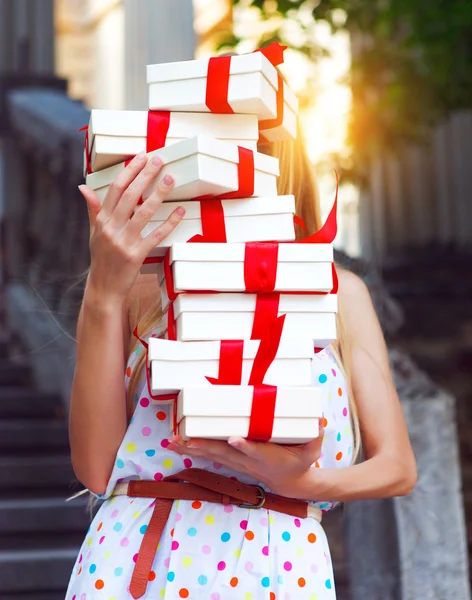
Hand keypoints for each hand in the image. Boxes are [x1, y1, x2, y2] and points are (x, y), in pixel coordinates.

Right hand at [79, 152, 184, 303]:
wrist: (104, 289)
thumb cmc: (102, 259)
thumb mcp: (94, 233)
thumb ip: (93, 209)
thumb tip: (83, 187)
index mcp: (101, 220)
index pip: (115, 189)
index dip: (129, 171)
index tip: (141, 156)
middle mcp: (111, 229)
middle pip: (129, 195)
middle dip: (145, 175)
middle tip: (159, 160)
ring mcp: (123, 242)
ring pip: (143, 212)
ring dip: (158, 193)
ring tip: (170, 179)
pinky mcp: (136, 255)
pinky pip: (156, 235)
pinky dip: (169, 222)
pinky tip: (179, 210)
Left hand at [168, 429, 323, 497]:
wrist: (293, 485)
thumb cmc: (302, 462)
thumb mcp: (313, 449)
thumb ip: (315, 434)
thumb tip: (319, 419)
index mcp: (268, 456)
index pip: (256, 451)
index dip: (245, 446)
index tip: (233, 439)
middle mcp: (248, 461)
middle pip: (223, 453)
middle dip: (202, 446)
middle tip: (183, 439)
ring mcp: (239, 463)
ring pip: (212, 454)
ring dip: (191, 448)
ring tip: (171, 441)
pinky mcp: (233, 462)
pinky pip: (211, 455)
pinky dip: (194, 450)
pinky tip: (178, 444)